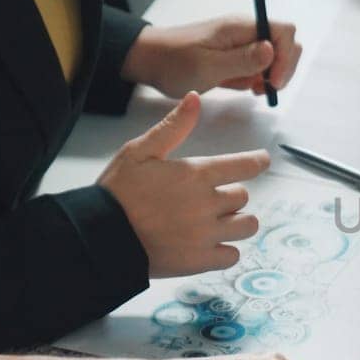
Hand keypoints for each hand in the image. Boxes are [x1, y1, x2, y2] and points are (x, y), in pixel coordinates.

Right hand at [98, 93, 269, 276]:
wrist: (98, 236)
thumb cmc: (116, 192)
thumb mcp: (138, 151)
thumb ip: (173, 127)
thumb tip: (195, 99)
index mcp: (196, 174)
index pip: (245, 165)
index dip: (256, 161)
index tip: (261, 160)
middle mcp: (207, 203)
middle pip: (242, 197)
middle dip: (230, 195)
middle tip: (209, 198)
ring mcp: (205, 234)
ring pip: (246, 226)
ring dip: (237, 222)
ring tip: (219, 222)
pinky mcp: (200, 261)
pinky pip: (233, 256)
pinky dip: (227, 251)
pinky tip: (212, 245)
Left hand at [122, 17, 299, 99]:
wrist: (148, 61)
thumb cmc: (173, 62)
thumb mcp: (208, 66)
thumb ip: (243, 59)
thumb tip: (272, 49)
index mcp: (241, 28)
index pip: (284, 32)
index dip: (286, 57)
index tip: (273, 81)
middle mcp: (245, 32)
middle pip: (284, 43)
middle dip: (282, 68)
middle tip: (267, 89)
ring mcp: (241, 44)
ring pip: (274, 56)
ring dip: (271, 76)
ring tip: (255, 90)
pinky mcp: (235, 56)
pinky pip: (258, 65)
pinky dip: (258, 79)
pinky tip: (247, 88)